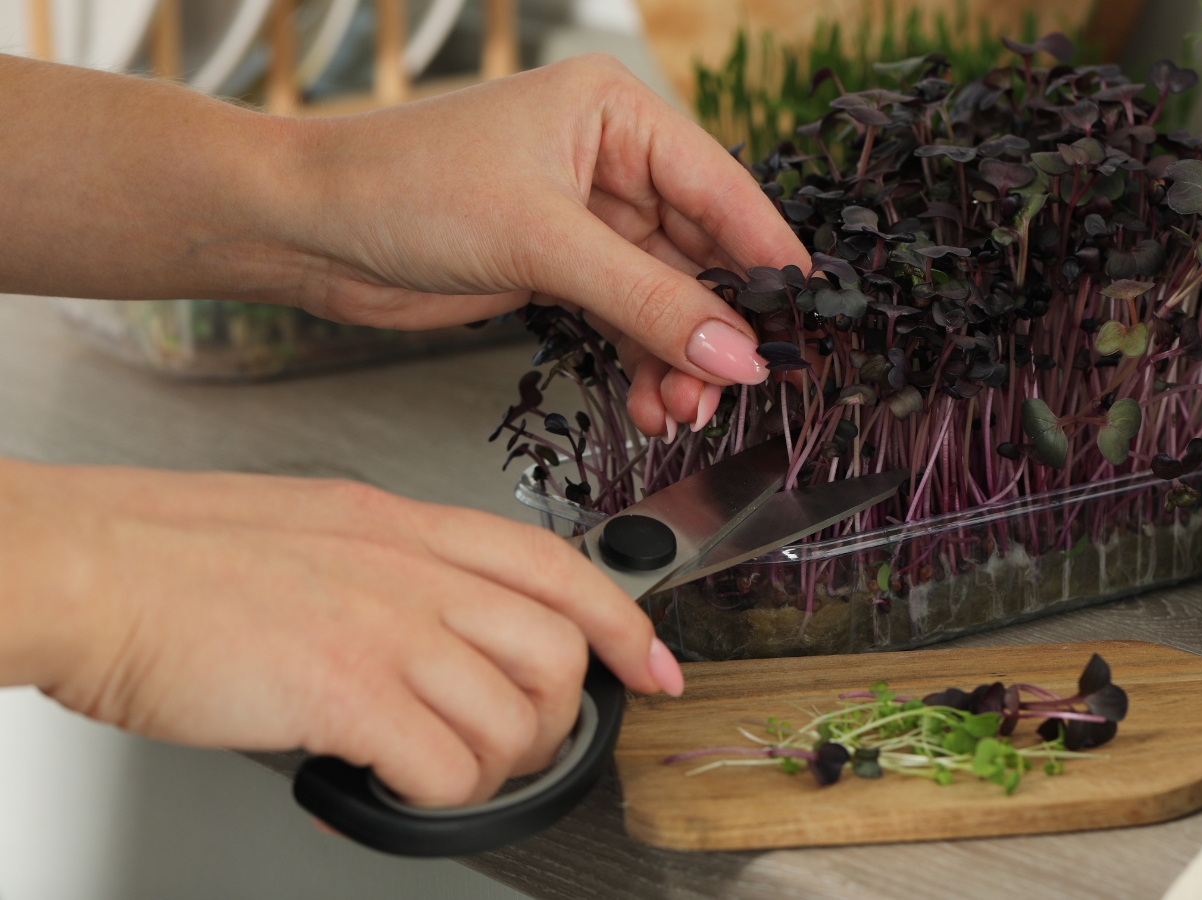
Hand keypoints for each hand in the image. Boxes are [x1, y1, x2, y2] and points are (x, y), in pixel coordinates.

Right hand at [0, 459, 681, 807]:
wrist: (84, 567)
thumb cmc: (170, 556)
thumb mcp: (312, 533)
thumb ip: (387, 578)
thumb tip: (432, 647)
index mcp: (406, 524)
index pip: (558, 566)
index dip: (625, 623)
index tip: (654, 665)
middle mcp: (412, 569)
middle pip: (558, 650)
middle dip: (556, 716)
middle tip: (514, 747)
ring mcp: (386, 626)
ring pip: (517, 717)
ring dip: (495, 765)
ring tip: (440, 771)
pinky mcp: (347, 689)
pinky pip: (449, 766)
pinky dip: (437, 793)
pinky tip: (389, 785)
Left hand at [281, 54, 806, 435]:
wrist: (306, 230)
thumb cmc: (405, 189)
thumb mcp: (542, 242)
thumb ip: (648, 301)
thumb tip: (737, 353)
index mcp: (617, 114)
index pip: (722, 189)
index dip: (766, 260)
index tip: (803, 324)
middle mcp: (611, 161)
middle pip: (700, 253)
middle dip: (715, 328)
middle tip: (733, 389)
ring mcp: (586, 221)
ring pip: (666, 299)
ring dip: (678, 360)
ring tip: (681, 412)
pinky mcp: (558, 270)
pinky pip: (626, 322)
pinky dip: (641, 365)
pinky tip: (648, 405)